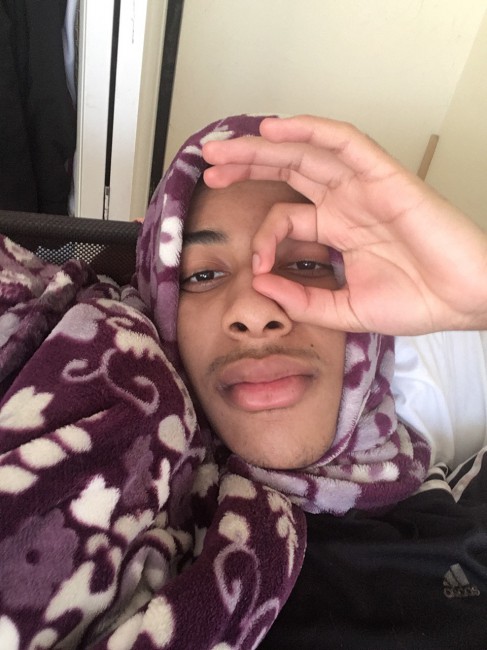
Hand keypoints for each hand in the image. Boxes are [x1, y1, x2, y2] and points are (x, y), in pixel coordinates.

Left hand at [202, 115, 486, 334]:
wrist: (462, 300)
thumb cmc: (415, 302)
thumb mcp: (344, 310)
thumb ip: (302, 300)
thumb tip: (259, 286)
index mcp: (338, 228)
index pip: (285, 216)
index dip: (261, 238)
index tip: (253, 269)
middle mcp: (346, 202)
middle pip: (287, 171)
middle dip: (246, 166)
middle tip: (209, 166)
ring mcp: (363, 186)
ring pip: (306, 151)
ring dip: (264, 145)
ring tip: (224, 149)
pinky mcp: (384, 176)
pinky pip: (344, 143)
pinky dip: (311, 130)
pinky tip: (276, 128)